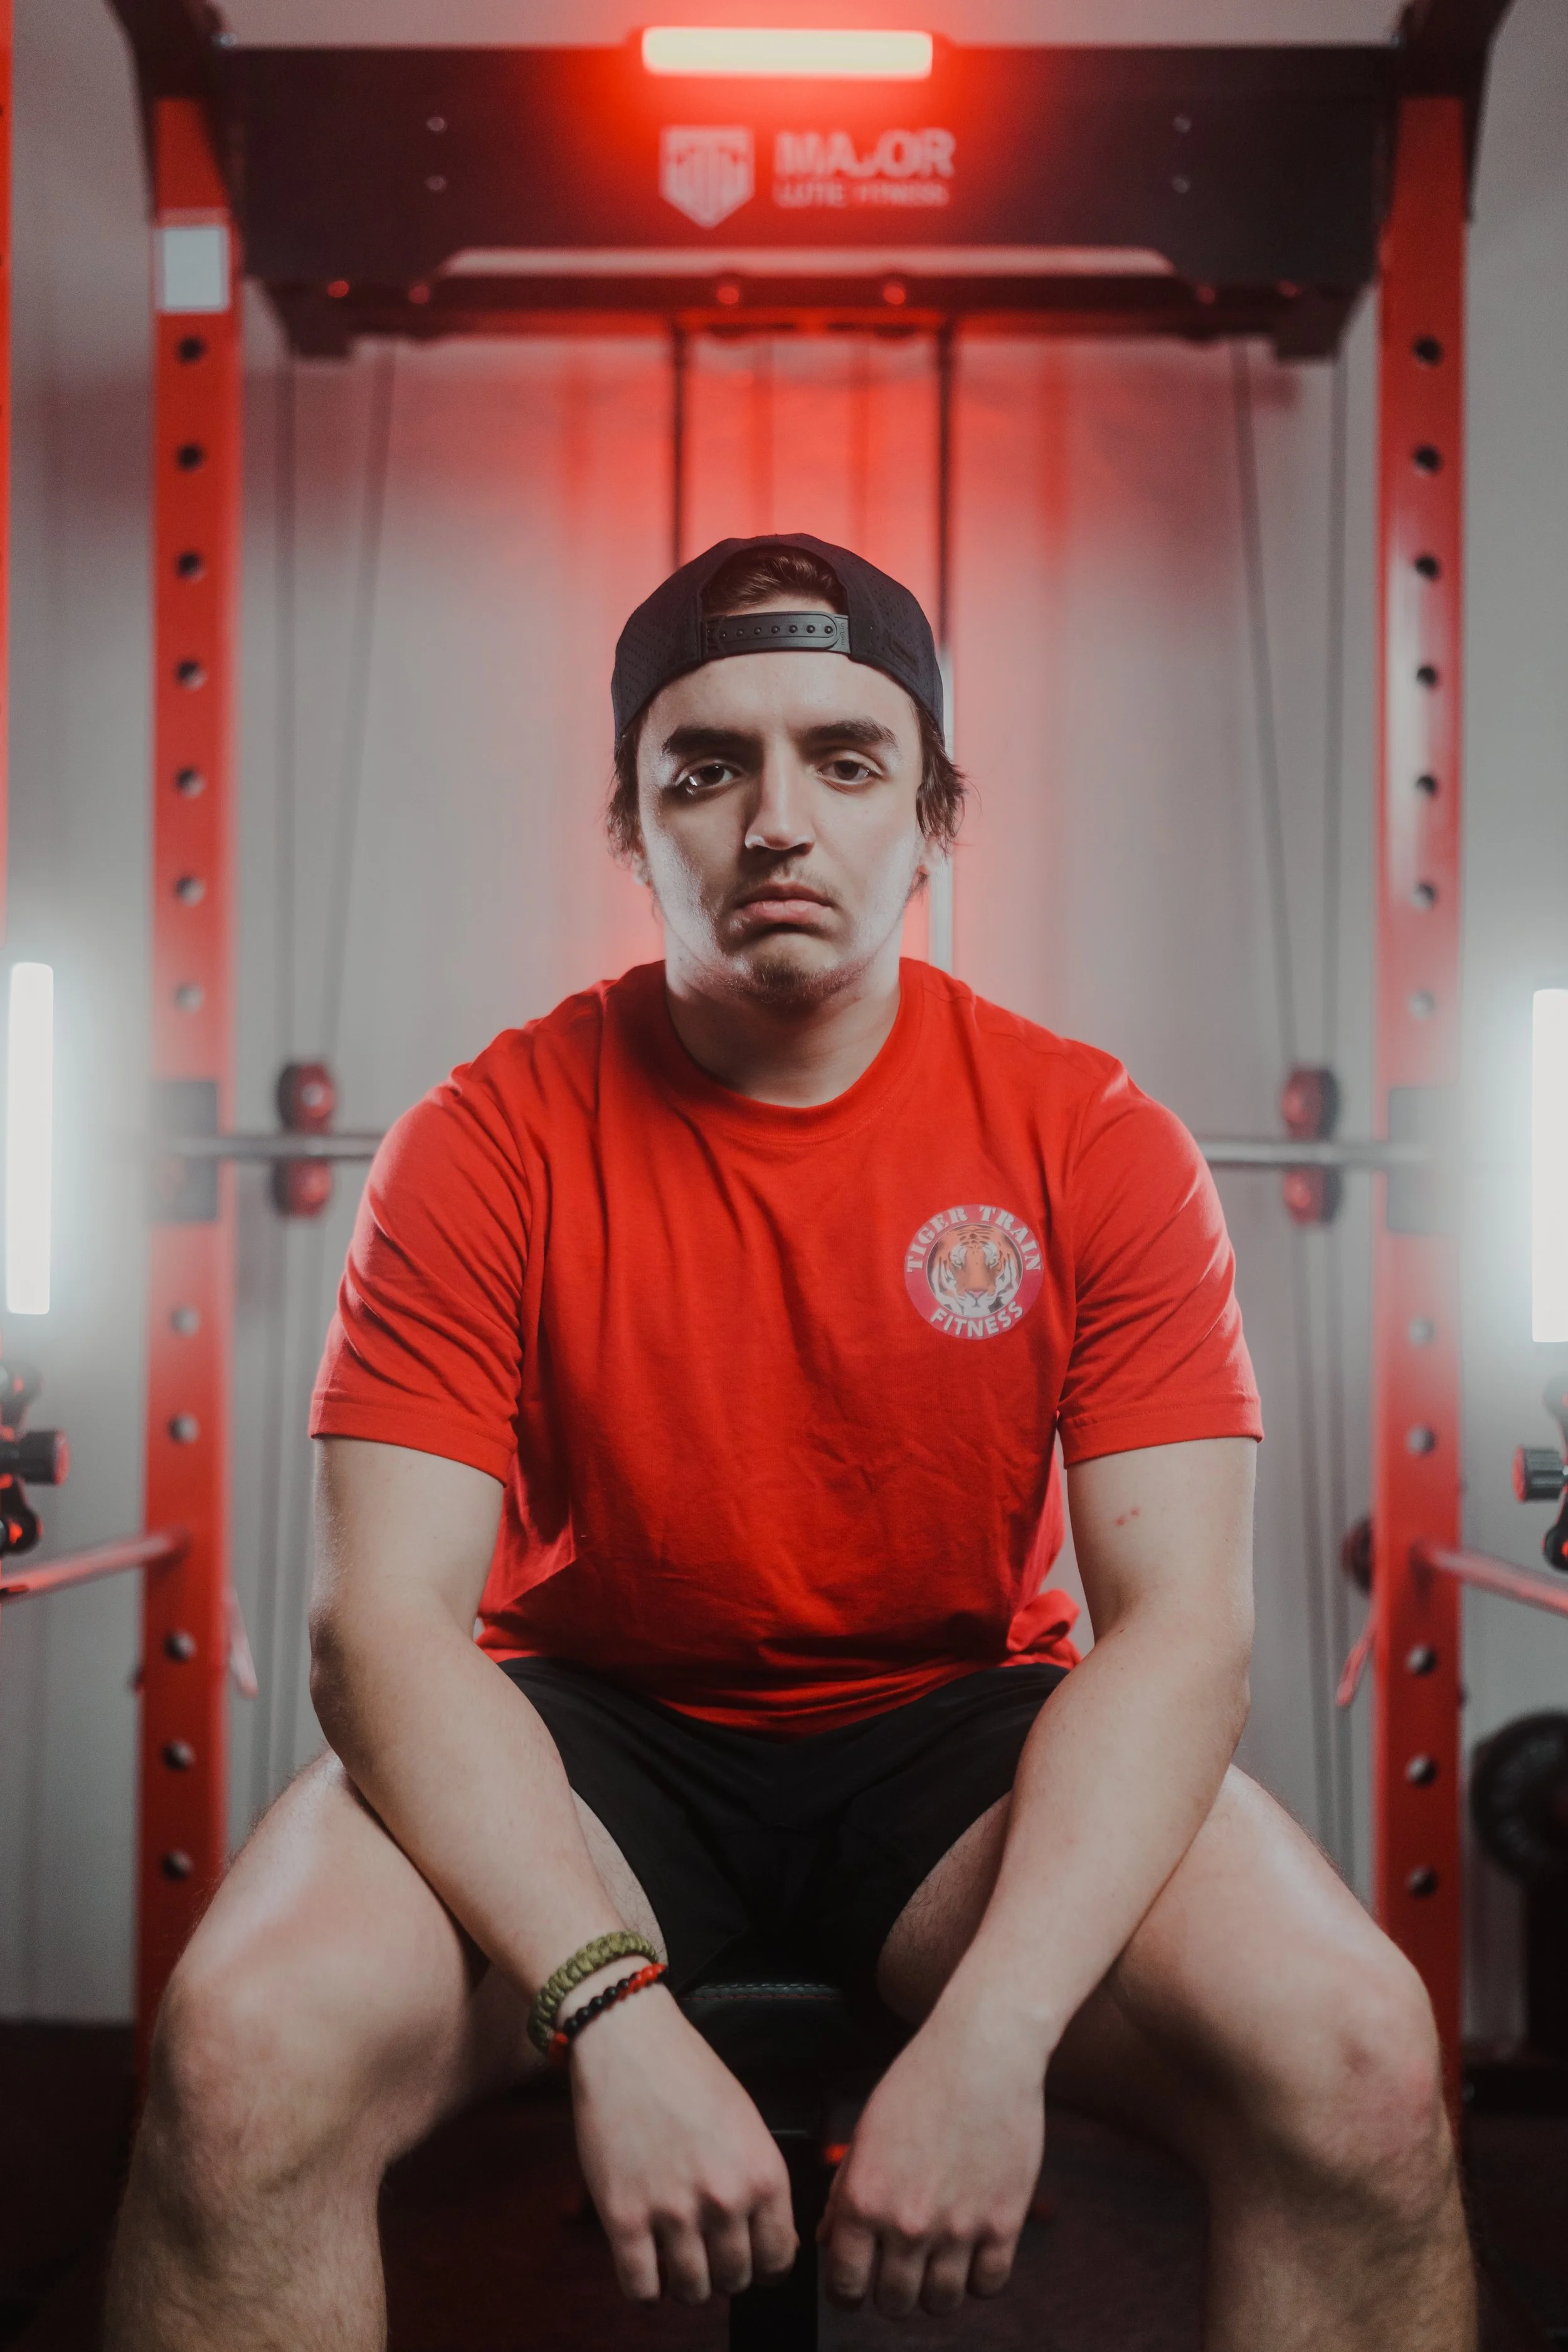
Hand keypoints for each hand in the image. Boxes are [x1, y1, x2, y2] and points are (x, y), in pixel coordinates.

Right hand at [569, 1985, 797, 2303]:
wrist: (627, 2040)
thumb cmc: (688, 2073)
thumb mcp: (747, 2123)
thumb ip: (761, 2184)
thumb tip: (774, 2244)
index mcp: (762, 2173)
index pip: (779, 2259)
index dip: (765, 2265)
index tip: (751, 2259)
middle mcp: (724, 2198)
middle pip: (735, 2279)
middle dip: (723, 2271)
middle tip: (707, 2249)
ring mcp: (672, 2211)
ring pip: (692, 2292)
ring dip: (687, 2283)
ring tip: (676, 2256)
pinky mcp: (623, 2218)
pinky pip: (642, 2290)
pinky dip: (647, 2289)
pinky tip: (646, 2265)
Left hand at [819, 2000, 1045, 2316]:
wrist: (982, 2051)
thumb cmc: (920, 2081)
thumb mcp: (865, 2132)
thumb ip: (844, 2192)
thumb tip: (828, 2241)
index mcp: (864, 2199)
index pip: (845, 2286)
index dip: (848, 2289)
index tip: (857, 2280)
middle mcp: (907, 2222)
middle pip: (894, 2303)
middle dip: (890, 2292)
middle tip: (898, 2267)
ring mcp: (958, 2228)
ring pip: (940, 2303)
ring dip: (934, 2290)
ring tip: (935, 2261)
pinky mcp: (1003, 2223)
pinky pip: (988, 2286)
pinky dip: (978, 2278)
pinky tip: (971, 2252)